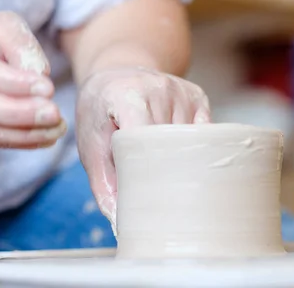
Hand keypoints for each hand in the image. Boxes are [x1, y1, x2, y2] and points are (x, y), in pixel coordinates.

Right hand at [0, 12, 65, 147]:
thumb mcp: (3, 25)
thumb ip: (19, 41)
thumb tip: (38, 71)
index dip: (15, 83)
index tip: (48, 87)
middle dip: (21, 113)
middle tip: (54, 113)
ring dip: (25, 132)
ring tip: (58, 127)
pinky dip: (23, 141)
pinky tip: (49, 137)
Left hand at [75, 67, 210, 232]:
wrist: (117, 71)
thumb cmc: (100, 111)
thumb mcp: (90, 144)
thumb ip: (103, 182)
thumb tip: (119, 222)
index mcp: (125, 96)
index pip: (143, 138)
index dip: (145, 167)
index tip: (145, 192)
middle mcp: (158, 88)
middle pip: (169, 143)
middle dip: (162, 168)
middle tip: (155, 189)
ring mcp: (182, 90)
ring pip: (188, 140)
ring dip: (177, 156)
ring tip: (162, 161)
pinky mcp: (198, 95)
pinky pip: (203, 131)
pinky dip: (191, 145)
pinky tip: (177, 147)